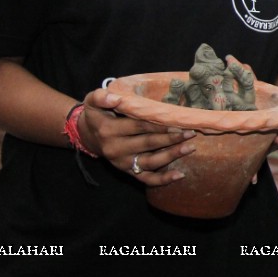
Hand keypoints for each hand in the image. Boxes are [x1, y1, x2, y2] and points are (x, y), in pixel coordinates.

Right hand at [80, 89, 196, 186]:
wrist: (87, 136)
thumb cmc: (96, 114)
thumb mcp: (93, 101)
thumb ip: (102, 97)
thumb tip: (116, 98)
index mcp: (109, 130)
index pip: (138, 126)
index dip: (158, 125)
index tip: (176, 121)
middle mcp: (116, 149)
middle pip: (148, 144)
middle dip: (171, 139)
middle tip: (190, 133)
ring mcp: (122, 162)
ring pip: (150, 162)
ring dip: (172, 156)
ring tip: (190, 148)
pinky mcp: (127, 171)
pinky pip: (146, 179)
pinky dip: (163, 179)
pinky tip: (180, 175)